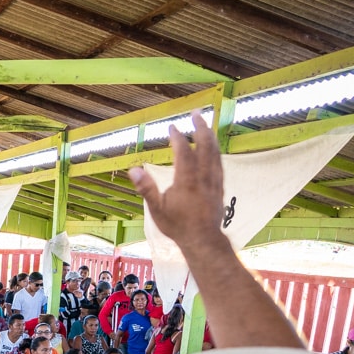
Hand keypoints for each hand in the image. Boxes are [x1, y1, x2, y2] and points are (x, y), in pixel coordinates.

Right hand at [128, 111, 226, 255]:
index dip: (177, 137)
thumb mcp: (157, 209)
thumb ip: (146, 188)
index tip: (172, 127)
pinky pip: (220, 163)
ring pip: (215, 153)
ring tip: (205, 125)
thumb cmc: (177, 226)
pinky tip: (214, 148)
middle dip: (200, 128)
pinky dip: (216, 151)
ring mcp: (214, 181)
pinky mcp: (220, 187)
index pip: (183, 152)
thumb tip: (134, 169)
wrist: (202, 240)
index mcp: (187, 181)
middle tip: (196, 113)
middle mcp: (203, 177)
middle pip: (205, 146)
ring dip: (210, 136)